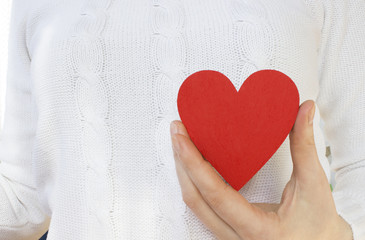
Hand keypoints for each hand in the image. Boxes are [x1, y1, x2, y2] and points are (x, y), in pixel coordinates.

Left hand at [170, 100, 352, 239]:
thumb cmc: (318, 223)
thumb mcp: (313, 184)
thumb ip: (304, 146)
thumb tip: (304, 110)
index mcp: (257, 231)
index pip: (215, 195)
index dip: (194, 163)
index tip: (181, 136)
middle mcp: (236, 238)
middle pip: (196, 199)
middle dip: (182, 162)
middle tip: (177, 130)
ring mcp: (227, 237)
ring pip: (195, 204)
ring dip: (184, 171)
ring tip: (181, 141)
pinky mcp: (225, 230)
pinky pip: (201, 206)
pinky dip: (194, 181)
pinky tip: (193, 162)